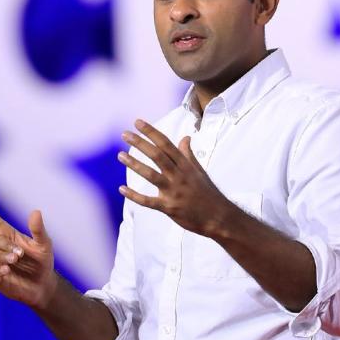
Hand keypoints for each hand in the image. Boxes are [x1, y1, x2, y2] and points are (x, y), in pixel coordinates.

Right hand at [0, 189, 56, 309]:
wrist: (43, 285)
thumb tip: (35, 211)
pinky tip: (6, 270)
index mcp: (7, 234)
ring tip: (16, 261)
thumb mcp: (44, 244)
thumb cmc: (42, 261)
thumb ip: (38, 230)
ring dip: (2, 257)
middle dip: (4, 245)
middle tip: (20, 254)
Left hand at [117, 119, 231, 236]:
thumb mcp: (199, 171)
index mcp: (186, 166)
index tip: (138, 122)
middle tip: (125, 134)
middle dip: (140, 144)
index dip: (151, 132)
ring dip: (134, 164)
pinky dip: (134, 196)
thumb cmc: (207, 193)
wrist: (218, 217)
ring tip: (120, 155)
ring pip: (151, 175)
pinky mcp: (169, 208)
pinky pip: (148, 201)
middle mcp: (179, 176)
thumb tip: (185, 137)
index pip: (166, 144)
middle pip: (157, 156)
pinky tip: (122, 189)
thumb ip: (188, 154)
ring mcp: (174, 192)